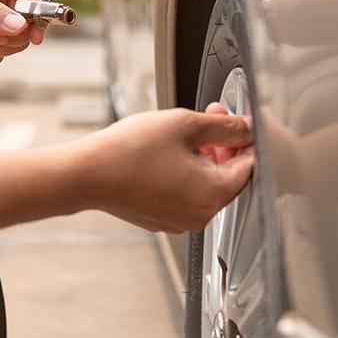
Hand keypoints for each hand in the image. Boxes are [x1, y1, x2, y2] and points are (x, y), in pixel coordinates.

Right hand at [75, 108, 255, 232]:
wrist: (87, 174)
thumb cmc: (130, 151)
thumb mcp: (185, 124)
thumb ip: (224, 126)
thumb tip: (246, 128)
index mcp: (215, 194)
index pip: (250, 164)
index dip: (243, 136)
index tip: (233, 119)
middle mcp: (201, 214)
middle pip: (228, 176)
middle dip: (222, 144)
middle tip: (208, 117)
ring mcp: (180, 220)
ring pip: (205, 184)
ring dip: (203, 157)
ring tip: (182, 132)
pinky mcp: (161, 219)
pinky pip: (184, 194)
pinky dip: (183, 173)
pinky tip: (166, 153)